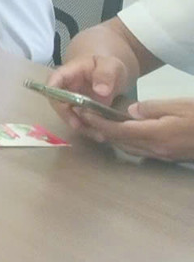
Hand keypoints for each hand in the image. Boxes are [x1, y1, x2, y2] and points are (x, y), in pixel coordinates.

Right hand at [45, 51, 136, 133]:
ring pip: (68, 116)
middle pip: (58, 103)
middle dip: (68, 116)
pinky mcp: (80, 112)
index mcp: (67, 73)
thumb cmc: (108, 65)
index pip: (53, 82)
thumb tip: (100, 91)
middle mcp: (64, 89)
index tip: (64, 107)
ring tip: (98, 134)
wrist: (112, 74)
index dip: (53, 94)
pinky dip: (89, 129)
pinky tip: (101, 135)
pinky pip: (80, 122)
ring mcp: (71, 102)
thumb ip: (105, 75)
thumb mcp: (110, 66)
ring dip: (81, 127)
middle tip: (82, 126)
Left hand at [75, 98, 193, 161]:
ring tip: (100, 123)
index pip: (118, 131)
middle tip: (86, 117)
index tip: (83, 112)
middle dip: (101, 130)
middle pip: (121, 142)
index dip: (98, 123)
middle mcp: (157, 150)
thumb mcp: (179, 105)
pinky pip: (143, 150)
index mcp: (156, 136)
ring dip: (114, 137)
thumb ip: (152, 108)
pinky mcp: (171, 156)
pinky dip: (129, 141)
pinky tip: (127, 132)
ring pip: (131, 148)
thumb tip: (130, 112)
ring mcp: (165, 155)